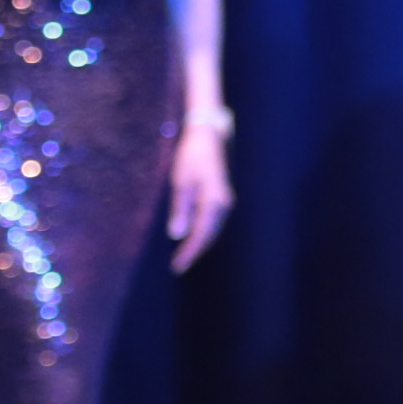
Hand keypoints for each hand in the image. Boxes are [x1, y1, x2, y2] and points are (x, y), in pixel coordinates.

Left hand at [166, 124, 234, 270]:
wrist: (208, 136)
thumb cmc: (191, 156)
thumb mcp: (181, 181)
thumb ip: (180, 208)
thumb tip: (177, 235)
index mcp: (214, 202)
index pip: (201, 235)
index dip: (189, 253)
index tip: (177, 267)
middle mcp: (224, 204)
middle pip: (210, 236)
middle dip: (194, 252)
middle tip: (178, 267)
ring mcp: (225, 200)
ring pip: (213, 230)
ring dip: (199, 244)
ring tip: (184, 256)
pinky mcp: (222, 196)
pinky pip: (214, 221)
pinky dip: (203, 232)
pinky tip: (193, 236)